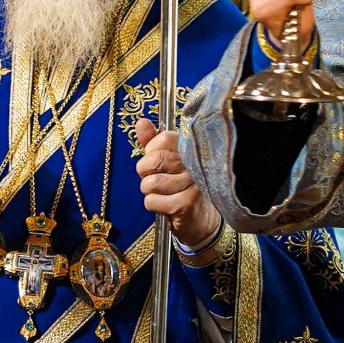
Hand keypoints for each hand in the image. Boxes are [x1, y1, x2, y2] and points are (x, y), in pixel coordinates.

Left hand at [135, 119, 219, 247]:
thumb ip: (153, 143)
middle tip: (155, 180)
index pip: (163, 139)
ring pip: (150, 183)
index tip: (157, 163)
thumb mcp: (167, 163)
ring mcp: (192, 184)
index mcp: (190, 149)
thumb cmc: (181, 188)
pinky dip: (154, 206)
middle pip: (154, 160)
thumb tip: (141, 122)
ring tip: (164, 194)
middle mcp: (194, 164)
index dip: (151, 152)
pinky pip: (152, 201)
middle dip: (145, 173)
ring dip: (150, 192)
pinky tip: (167, 207)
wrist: (201, 220)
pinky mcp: (186, 204)